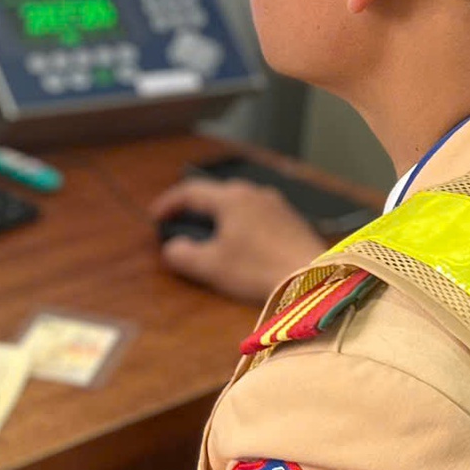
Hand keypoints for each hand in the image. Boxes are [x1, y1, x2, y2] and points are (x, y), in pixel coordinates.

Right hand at [148, 177, 324, 303]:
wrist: (314, 277)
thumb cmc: (258, 269)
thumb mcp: (212, 266)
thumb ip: (184, 255)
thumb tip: (171, 247)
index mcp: (231, 198)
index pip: (190, 191)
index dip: (169, 203)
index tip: (155, 217)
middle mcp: (254, 193)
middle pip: (215, 193)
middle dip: (194, 207)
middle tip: (179, 222)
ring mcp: (276, 204)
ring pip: (238, 202)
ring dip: (218, 215)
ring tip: (209, 232)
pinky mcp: (291, 220)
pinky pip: (256, 213)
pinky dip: (239, 222)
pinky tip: (241, 241)